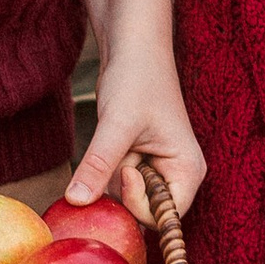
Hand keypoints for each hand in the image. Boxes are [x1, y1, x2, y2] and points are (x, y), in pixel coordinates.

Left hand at [68, 0, 204, 214]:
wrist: (133, 44)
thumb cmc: (136, 77)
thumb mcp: (116, 123)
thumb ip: (98, 165)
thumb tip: (76, 201)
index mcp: (188, 172)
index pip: (162, 218)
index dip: (136, 203)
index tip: (124, 169)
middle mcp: (178, 177)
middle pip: (141, 212)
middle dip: (120, 188)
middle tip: (119, 152)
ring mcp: (157, 171)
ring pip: (124, 198)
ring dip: (109, 176)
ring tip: (116, 139)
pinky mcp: (138, 163)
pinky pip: (116, 183)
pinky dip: (104, 169)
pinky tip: (109, 143)